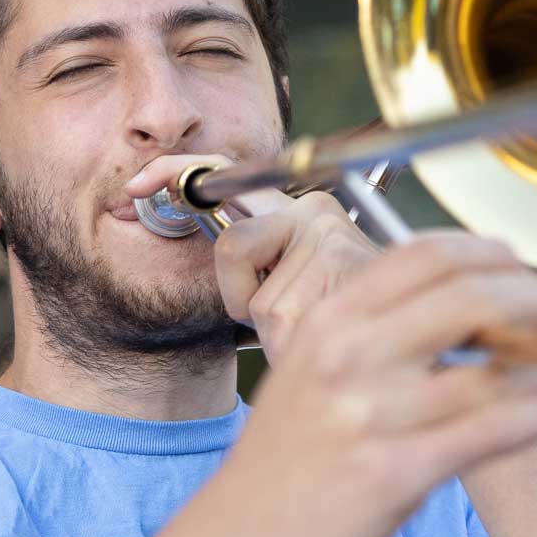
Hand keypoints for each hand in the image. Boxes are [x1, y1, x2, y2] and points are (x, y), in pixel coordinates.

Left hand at [124, 154, 380, 362]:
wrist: (400, 364)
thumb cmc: (336, 335)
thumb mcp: (284, 300)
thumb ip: (252, 274)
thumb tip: (175, 235)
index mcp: (298, 212)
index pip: (225, 175)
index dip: (175, 172)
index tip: (135, 185)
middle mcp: (316, 211)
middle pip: (232, 247)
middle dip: (245, 299)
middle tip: (283, 318)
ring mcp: (332, 234)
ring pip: (261, 299)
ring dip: (278, 335)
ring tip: (319, 333)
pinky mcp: (343, 263)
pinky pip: (282, 316)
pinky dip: (294, 347)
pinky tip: (329, 339)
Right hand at [155, 231, 536, 536]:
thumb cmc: (281, 470)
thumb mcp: (308, 376)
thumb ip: (372, 335)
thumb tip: (461, 307)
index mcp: (327, 321)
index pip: (426, 256)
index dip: (491, 254)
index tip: (529, 267)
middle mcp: (347, 354)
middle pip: (469, 294)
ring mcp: (370, 413)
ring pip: (492, 364)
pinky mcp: (394, 473)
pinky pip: (494, 428)